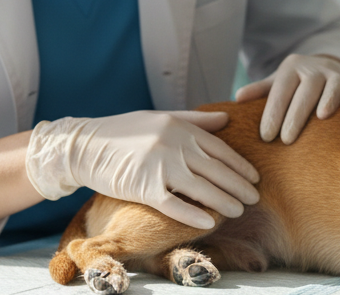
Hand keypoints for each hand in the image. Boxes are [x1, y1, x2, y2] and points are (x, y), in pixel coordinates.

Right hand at [24, 111, 259, 228]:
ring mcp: (158, 166)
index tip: (255, 177)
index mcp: (179, 127)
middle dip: (238, 186)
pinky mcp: (143, 187)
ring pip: (201, 189)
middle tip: (255, 198)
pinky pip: (174, 205)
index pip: (219, 149)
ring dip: (223, 202)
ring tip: (239, 211)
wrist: (85, 146)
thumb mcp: (161, 117)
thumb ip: (195, 120)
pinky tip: (209, 222)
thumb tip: (225, 118)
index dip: (240, 165)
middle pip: (215, 170)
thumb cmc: (124, 131)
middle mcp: (173, 145)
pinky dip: (193, 214)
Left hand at [235, 54, 339, 144]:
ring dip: (329, 98)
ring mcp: (335, 72)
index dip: (272, 114)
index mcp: (291, 69)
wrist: (323, 64)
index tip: (266, 137)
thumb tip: (237, 98)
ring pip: (333, 84)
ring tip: (322, 117)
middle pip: (305, 90)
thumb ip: (259, 91)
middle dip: (296, 115)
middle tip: (286, 140)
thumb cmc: (295, 83)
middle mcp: (313, 68)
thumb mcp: (276, 82)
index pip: (280, 93)